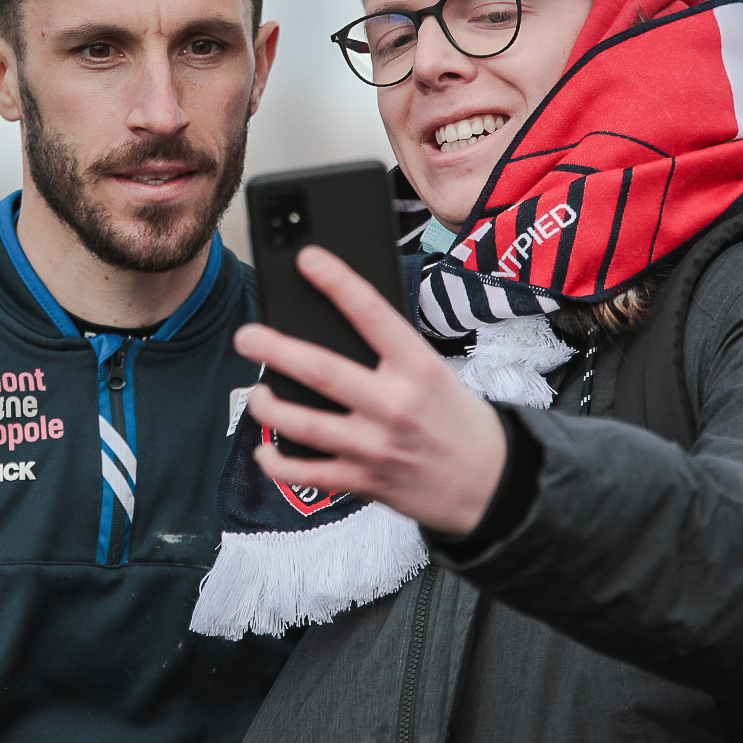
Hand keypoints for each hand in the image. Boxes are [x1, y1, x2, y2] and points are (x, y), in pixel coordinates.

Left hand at [234, 245, 507, 535]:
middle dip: (276, 350)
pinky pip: (309, 474)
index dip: (338, 282)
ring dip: (269, 407)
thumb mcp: (436, 374)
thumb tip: (332, 329)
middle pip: (322, 371)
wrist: (495, 484)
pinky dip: (278, 463)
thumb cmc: (458, 420)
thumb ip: (391, 356)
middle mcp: (396, 406)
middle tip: (247, 336)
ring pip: (306, 425)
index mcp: (419, 369)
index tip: (307, 258)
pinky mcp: (366, 482)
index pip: (373, 315)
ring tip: (256, 393)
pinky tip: (265, 449)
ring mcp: (378, 447)